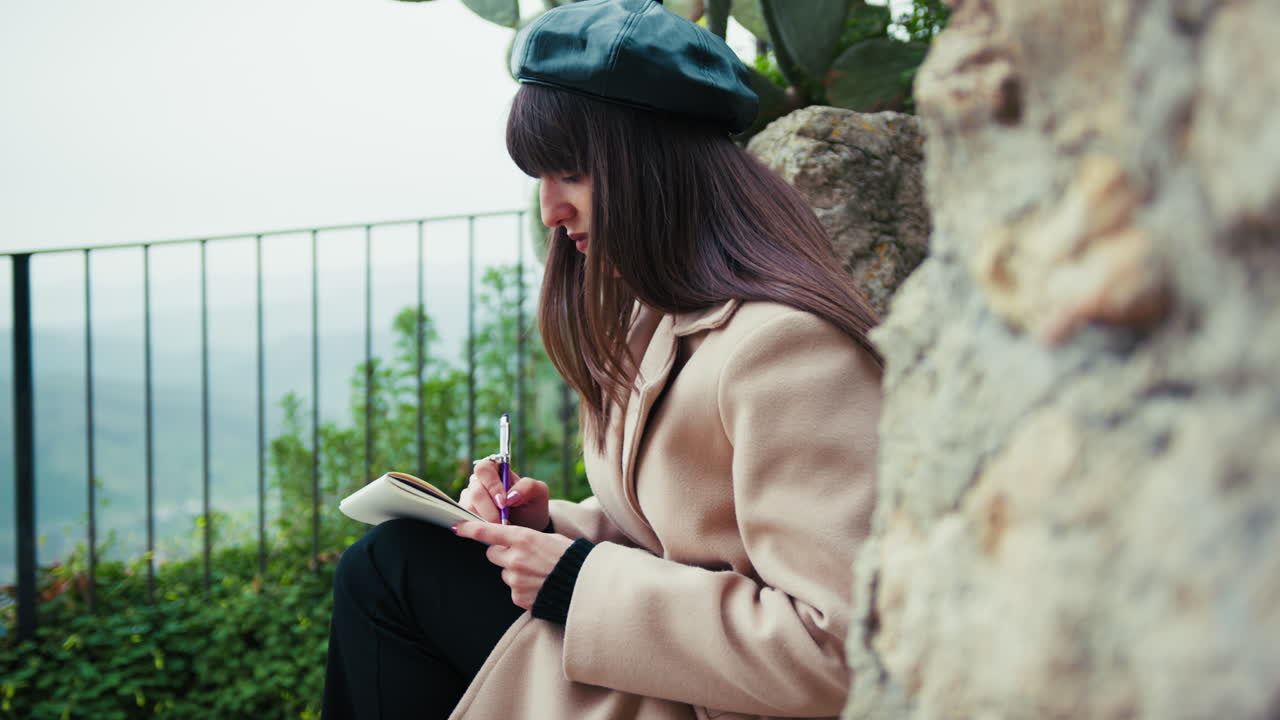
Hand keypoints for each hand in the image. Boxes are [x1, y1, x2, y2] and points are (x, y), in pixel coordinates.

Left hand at [453, 521, 572, 609]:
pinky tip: (539, 586)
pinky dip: (522, 587)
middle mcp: (515, 558)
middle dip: (501, 553)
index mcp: (524, 538)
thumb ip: (526, 539)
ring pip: (504, 572)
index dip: (469, 528)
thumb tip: (509, 542)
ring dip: (514, 572)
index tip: (456, 526)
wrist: (584, 586)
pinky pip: (513, 589)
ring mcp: (515, 579)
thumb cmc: (571, 558)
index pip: (488, 532)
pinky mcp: (518, 597)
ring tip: (537, 574)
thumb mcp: (550, 539)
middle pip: (492, 553)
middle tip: (522, 555)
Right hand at [460, 459, 550, 530]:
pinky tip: (494, 531)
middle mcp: (478, 482)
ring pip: (469, 508)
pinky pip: (466, 521)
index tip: (504, 503)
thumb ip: (528, 487)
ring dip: (486, 520)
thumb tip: (510, 495)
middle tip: (503, 521)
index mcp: (495, 470)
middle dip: (490, 509)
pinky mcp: (466, 515)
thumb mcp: (538, 493)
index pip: (484, 469)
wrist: (528, 527)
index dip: (492, 485)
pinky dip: (481, 528)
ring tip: (502, 527)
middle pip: (475, 491)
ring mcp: (469, 499)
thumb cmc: (532, 505)